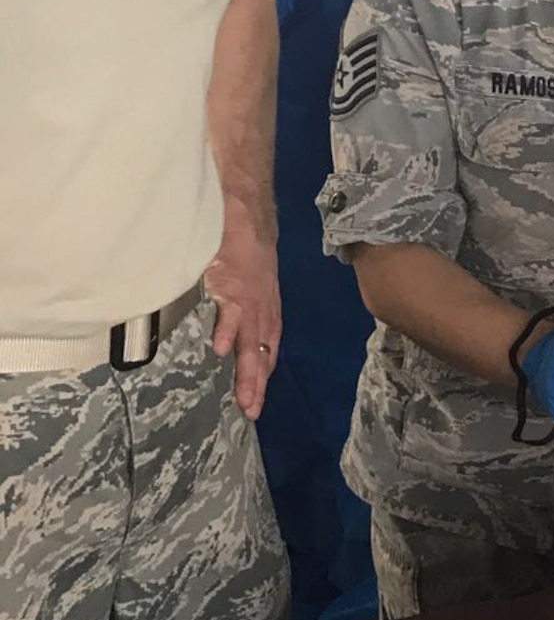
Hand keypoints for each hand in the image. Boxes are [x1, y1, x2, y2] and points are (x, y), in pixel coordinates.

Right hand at [204, 202, 280, 420]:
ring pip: (250, 338)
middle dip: (257, 383)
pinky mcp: (231, 280)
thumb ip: (240, 300)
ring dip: (247, 369)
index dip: (263, 372)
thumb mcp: (248, 276)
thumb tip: (228, 324)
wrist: (245, 207)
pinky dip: (226, 329)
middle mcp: (261, 305)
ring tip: (244, 398)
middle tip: (251, 412)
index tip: (255, 400)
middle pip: (261, 350)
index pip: (268, 345)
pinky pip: (229, 308)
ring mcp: (248, 294)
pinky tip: (219, 350)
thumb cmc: (242, 241)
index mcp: (265, 305)